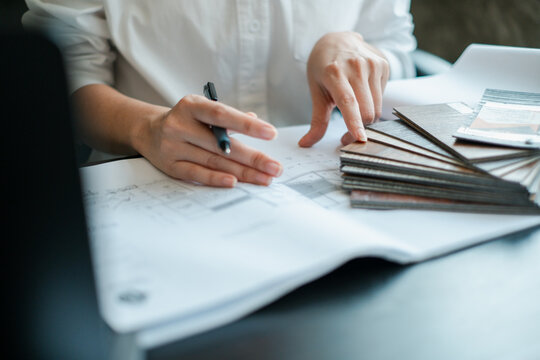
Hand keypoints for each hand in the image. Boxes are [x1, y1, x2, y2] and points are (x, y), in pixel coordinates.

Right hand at [137, 95, 282, 186]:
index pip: (222, 115)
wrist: (148, 131)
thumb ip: (227, 118)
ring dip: (243, 172)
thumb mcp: (203, 110)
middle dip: (253, 158)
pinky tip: (235, 182)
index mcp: (191, 105)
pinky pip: (197, 174)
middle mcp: (180, 125)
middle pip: (222, 145)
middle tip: (275, 168)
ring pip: (214, 161)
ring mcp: (173, 147)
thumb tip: (255, 121)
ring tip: (265, 179)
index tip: (271, 133)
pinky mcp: (171, 166)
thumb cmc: (185, 119)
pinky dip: (217, 178)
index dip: (247, 126)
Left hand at [298, 32, 389, 146]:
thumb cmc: (323, 68)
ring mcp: (372, 64)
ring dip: (366, 119)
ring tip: (354, 116)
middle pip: (366, 111)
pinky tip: (362, 94)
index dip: (354, 122)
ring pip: (376, 107)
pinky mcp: (383, 65)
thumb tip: (305, 144)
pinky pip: (382, 97)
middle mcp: (356, 66)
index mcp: (335, 72)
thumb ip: (317, 120)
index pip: (348, 102)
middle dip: (359, 129)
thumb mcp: (316, 92)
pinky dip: (372, 103)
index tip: (359, 138)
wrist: (337, 39)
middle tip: (346, 136)